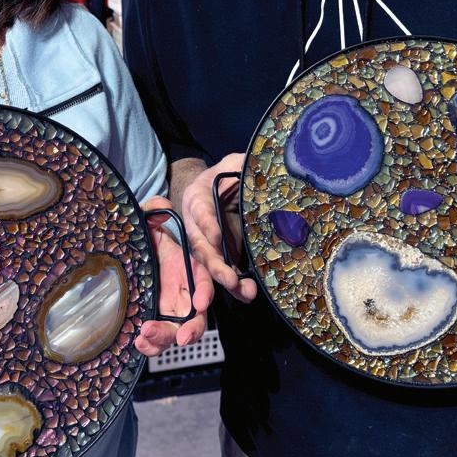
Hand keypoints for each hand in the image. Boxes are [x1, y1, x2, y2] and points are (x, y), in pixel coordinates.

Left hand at [134, 196, 213, 356]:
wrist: (130, 246)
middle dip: (190, 328)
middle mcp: (182, 290)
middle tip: (179, 337)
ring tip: (147, 341)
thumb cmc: (145, 235)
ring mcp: (168, 306)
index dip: (204, 292)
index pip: (203, 281)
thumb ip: (152, 210)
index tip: (200, 301)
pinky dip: (152, 343)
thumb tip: (160, 204)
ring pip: (175, 330)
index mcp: (186, 268)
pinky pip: (157, 335)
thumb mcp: (146, 220)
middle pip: (194, 315)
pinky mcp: (154, 316)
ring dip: (165, 340)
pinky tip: (140, 343)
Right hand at [181, 153, 257, 302]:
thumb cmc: (227, 174)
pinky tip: (247, 293)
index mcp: (198, 197)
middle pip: (201, 246)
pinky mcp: (220, 253)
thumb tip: (260, 165)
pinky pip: (224, 271)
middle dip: (214, 264)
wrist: (221, 189)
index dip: (206, 224)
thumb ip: (243, 165)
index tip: (216, 237)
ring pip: (210, 264)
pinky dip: (234, 285)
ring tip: (244, 292)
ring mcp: (206, 242)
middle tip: (230, 279)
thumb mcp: (235, 163)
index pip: (200, 211)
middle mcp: (196, 223)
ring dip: (225, 280)